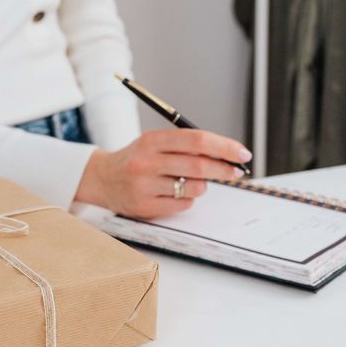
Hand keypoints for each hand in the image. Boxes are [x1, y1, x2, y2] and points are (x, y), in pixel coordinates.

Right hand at [75, 129, 252, 218]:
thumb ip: (186, 146)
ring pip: (193, 187)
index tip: (243, 154)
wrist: (103, 179)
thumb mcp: (156, 143)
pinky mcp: (145, 206)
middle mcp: (147, 161)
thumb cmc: (139, 158)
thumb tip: (226, 154)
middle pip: (198, 165)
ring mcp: (145, 185)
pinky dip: (188, 199)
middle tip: (236, 171)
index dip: (224, 147)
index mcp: (153, 140)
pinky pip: (183, 204)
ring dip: (203, 185)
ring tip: (194, 181)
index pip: (197, 140)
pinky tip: (176, 192)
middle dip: (224, 169)